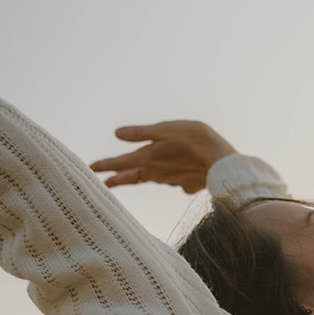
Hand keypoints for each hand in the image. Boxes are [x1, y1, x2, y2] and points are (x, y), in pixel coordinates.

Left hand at [90, 121, 236, 192]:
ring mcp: (171, 181)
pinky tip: (177, 175)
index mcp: (148, 158)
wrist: (223, 164)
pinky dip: (172, 177)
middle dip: (118, 179)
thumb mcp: (166, 130)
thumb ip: (141, 133)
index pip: (120, 163)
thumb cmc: (195, 141)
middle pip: (133, 176)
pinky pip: (175, 181)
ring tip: (135, 176)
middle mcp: (157, 173)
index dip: (104, 165)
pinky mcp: (186, 185)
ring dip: (141, 177)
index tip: (90, 169)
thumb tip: (117, 134)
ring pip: (152, 178)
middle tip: (105, 183)